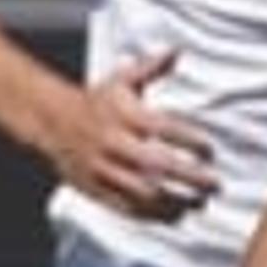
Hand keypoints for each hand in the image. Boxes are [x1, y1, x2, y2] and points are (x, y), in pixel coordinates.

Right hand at [51, 48, 218, 221]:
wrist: (52, 124)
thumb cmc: (95, 103)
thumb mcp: (120, 81)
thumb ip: (150, 68)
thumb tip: (177, 51)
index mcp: (123, 116)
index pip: (165, 129)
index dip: (191, 141)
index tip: (209, 150)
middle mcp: (114, 144)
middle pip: (158, 165)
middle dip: (191, 177)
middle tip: (214, 184)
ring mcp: (104, 170)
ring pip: (144, 193)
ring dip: (176, 202)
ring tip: (197, 203)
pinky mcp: (97, 190)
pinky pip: (128, 209)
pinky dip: (154, 216)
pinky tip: (174, 215)